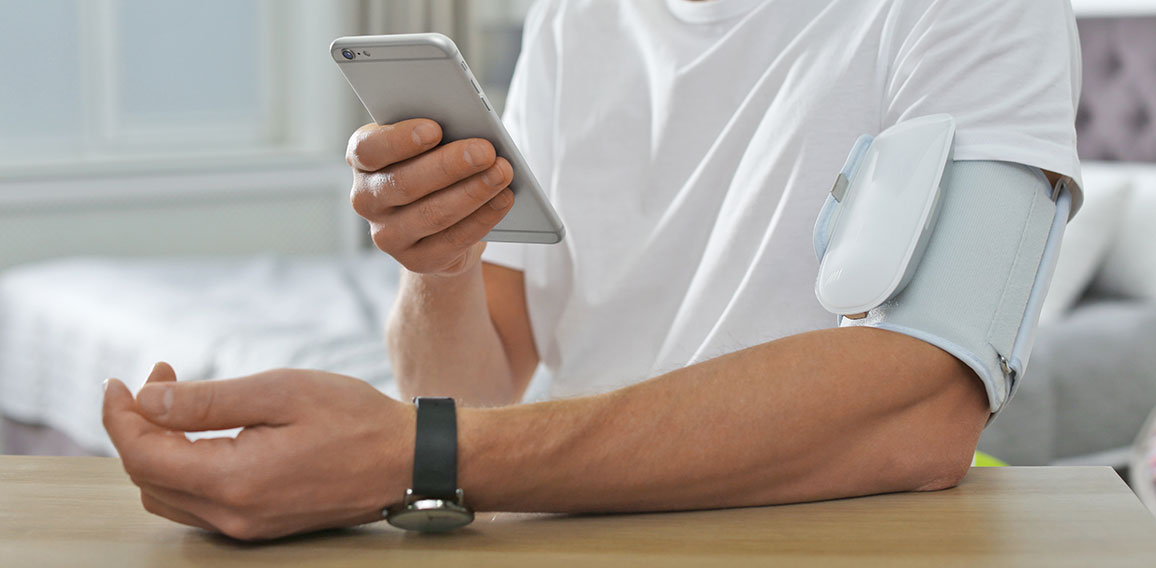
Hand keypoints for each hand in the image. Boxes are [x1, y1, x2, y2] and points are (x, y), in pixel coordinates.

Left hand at [102, 362, 414, 540]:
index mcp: (234, 480)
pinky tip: (207, 433)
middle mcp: (232, 514)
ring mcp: (246, 525)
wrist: (406, 461)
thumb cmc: (354, 419)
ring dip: (159, 448)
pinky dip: (186, 465)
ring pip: (169, 494)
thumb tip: (147, 401)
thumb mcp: (280, 392)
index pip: (142, 455)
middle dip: (140, 425)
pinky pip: (198, 502)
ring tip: (182, 403)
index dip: (120, 416)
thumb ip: (207, 401)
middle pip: (148, 477)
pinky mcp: (259, 524)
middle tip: (163, 379)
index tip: (121, 381)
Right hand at [347, 119, 514, 275]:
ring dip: (473, 192)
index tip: (434, 129)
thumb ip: (438, 134)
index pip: (368, 150)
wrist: (438, 222)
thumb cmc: (434, 166)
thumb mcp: (430, 145)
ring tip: (502, 172)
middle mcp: (366, 199)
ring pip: (432, 214)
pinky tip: (503, 199)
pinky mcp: (416, 260)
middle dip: (449, 166)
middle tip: (485, 150)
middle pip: (404, 183)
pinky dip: (483, 218)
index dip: (399, 140)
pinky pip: (453, 240)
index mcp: (362, 159)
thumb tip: (468, 129)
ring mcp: (388, 235)